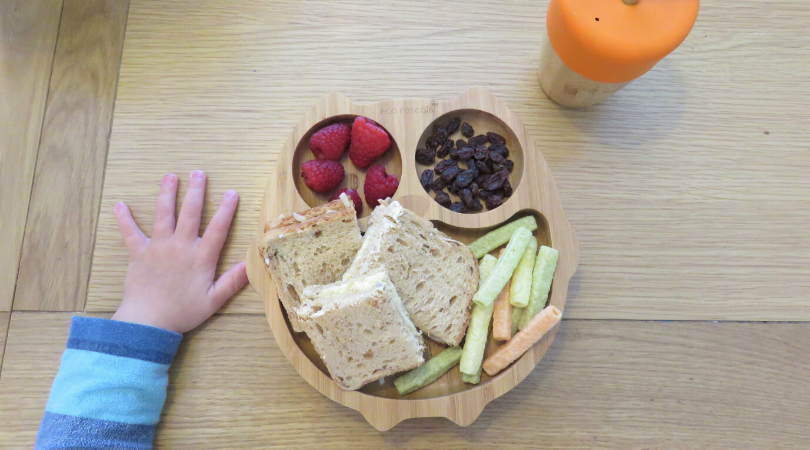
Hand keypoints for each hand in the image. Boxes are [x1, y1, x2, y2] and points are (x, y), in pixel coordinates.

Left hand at [111, 171, 247, 332]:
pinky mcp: (139, 253)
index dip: (226, 209)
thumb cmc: (183, 313)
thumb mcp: (214, 301)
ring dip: (167, 194)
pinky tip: (120, 204)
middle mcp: (180, 246)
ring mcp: (158, 247)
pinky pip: (130, 232)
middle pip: (190, 213)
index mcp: (201, 257)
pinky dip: (124, 219)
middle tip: (199, 173)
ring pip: (164, 215)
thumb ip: (232, 281)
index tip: (232, 192)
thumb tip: (251, 264)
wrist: (148, 322)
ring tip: (170, 176)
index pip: (218, 228)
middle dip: (196, 191)